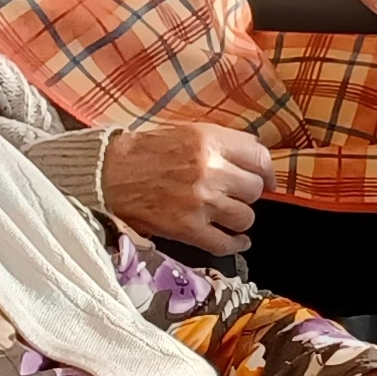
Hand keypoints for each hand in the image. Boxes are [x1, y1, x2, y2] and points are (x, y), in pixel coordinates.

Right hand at [102, 120, 266, 252]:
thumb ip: (224, 142)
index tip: (266, 179)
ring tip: (227, 214)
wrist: (109, 173)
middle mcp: (210, 171)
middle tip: (235, 195)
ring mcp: (201, 202)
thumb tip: (257, 156)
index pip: (260, 159)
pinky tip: (236, 241)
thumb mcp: (189, 131)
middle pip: (255, 190)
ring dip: (239, 218)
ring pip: (245, 218)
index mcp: (210, 142)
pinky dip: (235, 244)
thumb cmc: (147, 150)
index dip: (267, 172)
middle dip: (247, 194)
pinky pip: (225, 243)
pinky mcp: (188, 229)